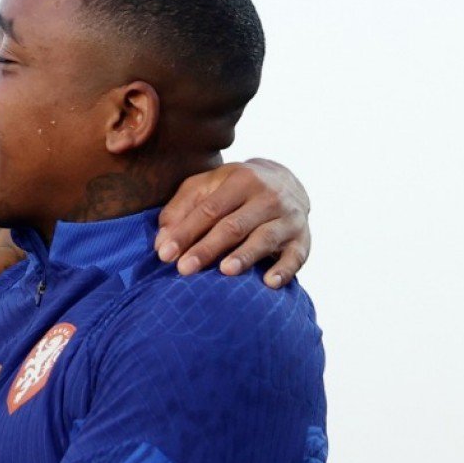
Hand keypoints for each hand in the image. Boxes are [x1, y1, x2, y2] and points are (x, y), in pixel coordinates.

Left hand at [155, 158, 309, 286]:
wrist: (286, 182)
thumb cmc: (233, 190)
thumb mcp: (205, 187)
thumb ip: (180, 210)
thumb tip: (161, 242)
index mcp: (242, 180)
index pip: (209, 210)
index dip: (185, 232)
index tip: (164, 254)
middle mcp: (269, 196)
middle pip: (234, 226)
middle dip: (207, 248)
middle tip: (184, 269)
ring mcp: (289, 218)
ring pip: (265, 238)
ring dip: (245, 256)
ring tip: (225, 271)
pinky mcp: (302, 239)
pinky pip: (296, 256)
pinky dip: (284, 270)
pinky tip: (269, 283)